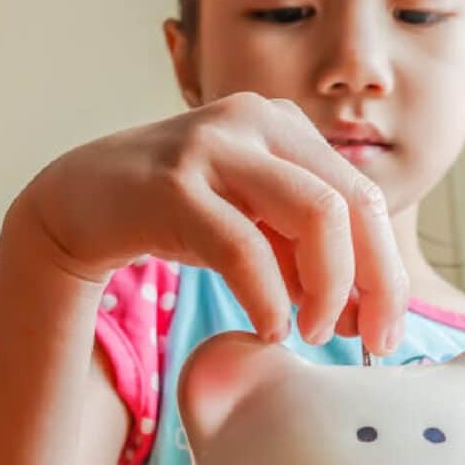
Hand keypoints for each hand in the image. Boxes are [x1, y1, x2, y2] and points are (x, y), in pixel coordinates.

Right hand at [21, 92, 408, 354]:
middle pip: (352, 203)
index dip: (385, 270)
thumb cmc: (173, 217)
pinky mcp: (173, 184)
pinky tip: (269, 327)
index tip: (386, 329)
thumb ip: (302, 256)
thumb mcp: (250, 230)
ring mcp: (215, 146)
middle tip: (370, 342)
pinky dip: (268, 297)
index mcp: (285, 128)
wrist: (78, 200)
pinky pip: (245, 247)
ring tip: (312, 332)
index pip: (364, 197)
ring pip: (314, 214)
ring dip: (327, 287)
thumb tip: (362, 311)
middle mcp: (257, 122)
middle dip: (373, 283)